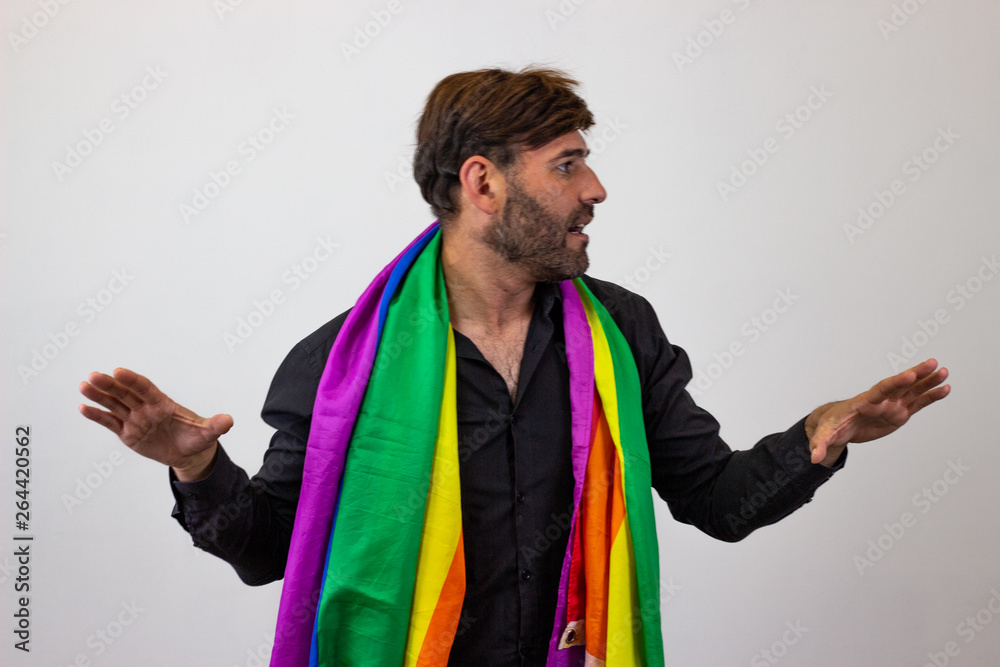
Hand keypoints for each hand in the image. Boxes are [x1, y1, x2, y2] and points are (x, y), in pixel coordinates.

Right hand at [78, 368, 232, 480]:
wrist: (188, 452)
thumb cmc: (197, 438)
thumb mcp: (208, 434)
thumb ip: (215, 426)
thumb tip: (229, 421)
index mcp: (163, 404)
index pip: (145, 388)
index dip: (133, 380)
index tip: (119, 371)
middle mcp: (146, 408)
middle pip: (125, 393)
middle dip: (110, 385)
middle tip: (93, 376)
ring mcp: (135, 419)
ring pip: (114, 404)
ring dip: (99, 396)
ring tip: (83, 386)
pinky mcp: (127, 432)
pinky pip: (110, 422)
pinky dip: (97, 416)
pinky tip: (83, 408)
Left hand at [806, 358, 949, 466]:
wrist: (838, 425)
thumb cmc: (830, 426)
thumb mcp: (823, 435)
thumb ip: (820, 444)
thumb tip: (813, 458)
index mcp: (862, 402)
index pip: (880, 390)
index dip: (894, 382)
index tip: (908, 375)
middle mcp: (879, 400)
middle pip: (899, 385)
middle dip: (915, 374)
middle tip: (933, 363)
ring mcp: (891, 405)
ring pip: (911, 391)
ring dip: (927, 381)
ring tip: (945, 371)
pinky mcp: (898, 413)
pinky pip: (917, 403)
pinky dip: (930, 396)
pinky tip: (944, 388)